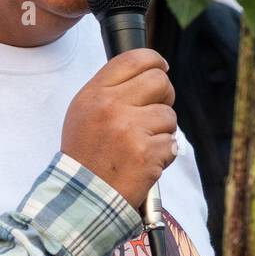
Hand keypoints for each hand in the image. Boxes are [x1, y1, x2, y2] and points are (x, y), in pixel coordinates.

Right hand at [61, 47, 176, 208]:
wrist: (82, 196)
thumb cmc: (87, 154)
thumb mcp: (85, 112)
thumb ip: (112, 90)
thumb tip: (149, 71)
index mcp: (95, 93)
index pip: (134, 59)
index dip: (155, 60)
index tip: (162, 67)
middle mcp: (112, 106)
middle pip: (160, 81)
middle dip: (165, 96)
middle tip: (155, 112)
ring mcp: (130, 129)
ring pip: (169, 115)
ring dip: (162, 131)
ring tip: (140, 146)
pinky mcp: (146, 153)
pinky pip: (172, 143)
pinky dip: (163, 155)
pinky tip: (143, 162)